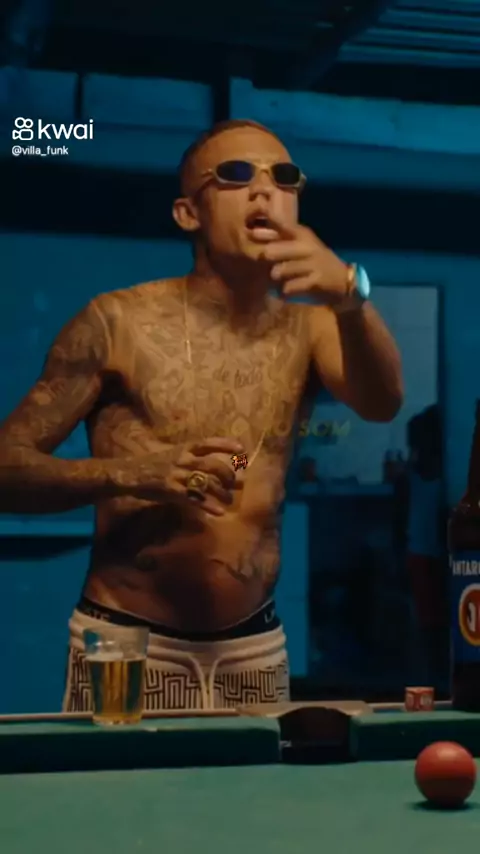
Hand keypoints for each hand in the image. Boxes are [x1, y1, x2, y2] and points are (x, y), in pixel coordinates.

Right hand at [122, 438, 244, 516]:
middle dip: (228, 475)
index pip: (208, 442)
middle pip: (213, 465)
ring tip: (229, 501)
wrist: (128, 473)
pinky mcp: (171, 490)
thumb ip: (189, 457)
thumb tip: (209, 464)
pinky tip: (219, 512)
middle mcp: (182, 459)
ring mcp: (177, 474)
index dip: (226, 444)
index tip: (241, 449)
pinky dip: (209, 505)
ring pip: (206, 482)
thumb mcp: (171, 454)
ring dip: (221, 492)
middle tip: (238, 484)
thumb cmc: (151, 464)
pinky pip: (194, 498)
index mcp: (183, 448)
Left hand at [262, 216, 350, 305]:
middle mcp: (308, 247)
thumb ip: (280, 238)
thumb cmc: (316, 261)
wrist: (343, 280)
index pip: (283, 227)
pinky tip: (285, 291)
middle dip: (267, 255)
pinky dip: (285, 290)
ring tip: (276, 276)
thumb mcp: (302, 245)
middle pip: (278, 249)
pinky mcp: (316, 281)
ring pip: (283, 269)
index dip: (267, 229)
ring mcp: (313, 264)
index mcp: (303, 235)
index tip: (252, 232)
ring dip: (276, 274)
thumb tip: (254, 231)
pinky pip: (291, 286)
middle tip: (264, 258)